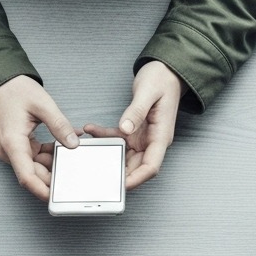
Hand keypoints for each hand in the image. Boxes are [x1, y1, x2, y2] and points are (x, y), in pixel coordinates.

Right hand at [0, 76, 78, 200]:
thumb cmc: (14, 91)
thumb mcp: (42, 104)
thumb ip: (59, 125)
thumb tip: (73, 144)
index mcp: (12, 143)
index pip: (26, 177)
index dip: (42, 190)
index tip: (56, 198)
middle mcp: (9, 151)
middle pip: (34, 174)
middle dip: (54, 175)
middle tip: (76, 172)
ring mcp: (13, 151)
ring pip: (37, 166)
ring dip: (54, 162)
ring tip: (72, 153)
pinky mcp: (18, 147)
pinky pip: (36, 157)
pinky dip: (50, 154)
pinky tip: (63, 145)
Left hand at [82, 61, 182, 189]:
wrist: (165, 71)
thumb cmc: (161, 80)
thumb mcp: (148, 92)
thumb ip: (136, 111)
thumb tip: (125, 128)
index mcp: (161, 136)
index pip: (151, 166)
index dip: (137, 179)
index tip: (121, 185)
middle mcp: (153, 140)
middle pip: (136, 166)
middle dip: (118, 173)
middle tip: (97, 176)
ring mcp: (143, 137)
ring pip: (124, 156)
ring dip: (107, 154)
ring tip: (89, 152)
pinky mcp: (134, 130)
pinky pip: (117, 139)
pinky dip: (104, 136)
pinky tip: (91, 129)